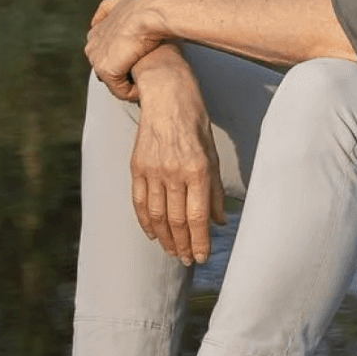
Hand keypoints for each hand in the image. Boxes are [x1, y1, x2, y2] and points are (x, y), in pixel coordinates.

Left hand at [85, 0, 167, 98]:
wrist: (153, 11)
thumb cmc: (147, 4)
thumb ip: (114, 6)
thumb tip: (112, 9)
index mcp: (97, 29)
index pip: (103, 50)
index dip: (122, 56)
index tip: (139, 57)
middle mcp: (92, 44)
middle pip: (105, 66)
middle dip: (123, 70)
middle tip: (144, 69)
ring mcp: (97, 58)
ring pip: (112, 79)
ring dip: (128, 82)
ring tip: (145, 80)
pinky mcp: (106, 70)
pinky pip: (119, 89)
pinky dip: (132, 91)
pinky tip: (144, 86)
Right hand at [129, 54, 225, 264]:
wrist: (166, 95)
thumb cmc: (196, 123)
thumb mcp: (213, 154)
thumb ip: (216, 190)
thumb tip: (220, 222)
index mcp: (197, 169)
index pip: (197, 216)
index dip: (200, 241)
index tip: (202, 257)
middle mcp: (174, 171)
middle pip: (176, 220)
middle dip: (183, 245)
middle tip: (188, 260)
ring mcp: (152, 169)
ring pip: (157, 215)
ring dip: (165, 239)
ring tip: (173, 252)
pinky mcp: (137, 167)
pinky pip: (140, 201)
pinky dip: (145, 222)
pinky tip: (153, 234)